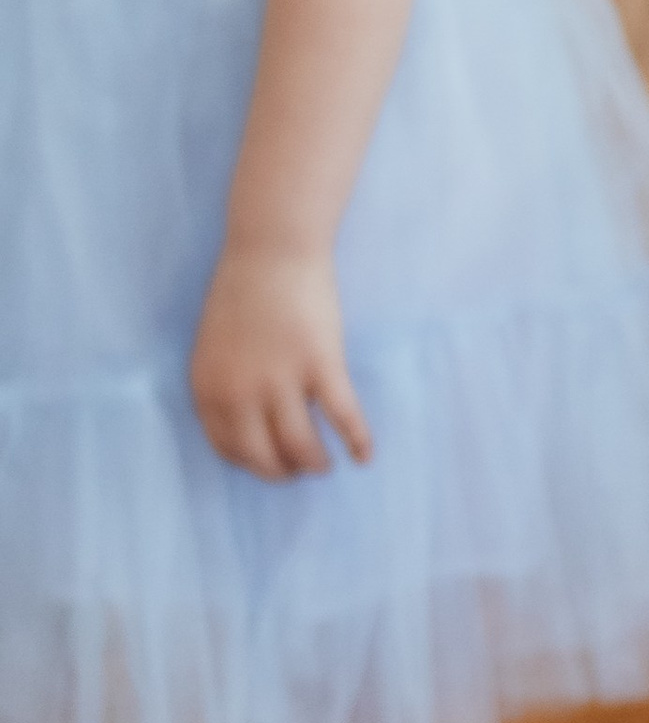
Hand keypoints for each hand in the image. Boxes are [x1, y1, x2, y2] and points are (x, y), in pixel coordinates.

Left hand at [192, 244, 371, 479]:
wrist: (272, 250)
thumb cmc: (243, 291)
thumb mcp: (213, 346)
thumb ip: (223, 385)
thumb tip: (246, 421)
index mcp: (209, 388)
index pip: (229, 449)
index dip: (252, 463)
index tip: (270, 463)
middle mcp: (240, 393)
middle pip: (264, 456)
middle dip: (283, 472)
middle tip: (299, 471)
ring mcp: (281, 380)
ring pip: (302, 446)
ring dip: (315, 464)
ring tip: (324, 465)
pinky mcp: (320, 365)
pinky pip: (343, 416)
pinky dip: (357, 441)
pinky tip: (366, 456)